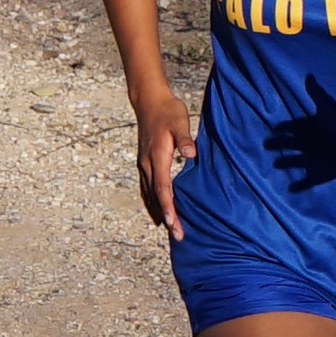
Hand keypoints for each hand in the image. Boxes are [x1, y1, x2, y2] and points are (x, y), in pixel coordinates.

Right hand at [132, 88, 196, 236]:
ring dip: (159, 213)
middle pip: (156, 197)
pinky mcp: (144, 163)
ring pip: (149, 195)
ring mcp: (144, 164)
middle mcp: (147, 164)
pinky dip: (152, 203)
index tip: (172, 223)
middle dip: (166, 217)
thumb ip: (185, 138)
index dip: (168, 207)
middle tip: (178, 236)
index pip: (163, 187)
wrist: (149, 101)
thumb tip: (191, 154)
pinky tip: (157, 212)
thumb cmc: (168, 110)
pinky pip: (146, 188)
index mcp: (157, 156)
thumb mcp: (180, 120)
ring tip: (169, 230)